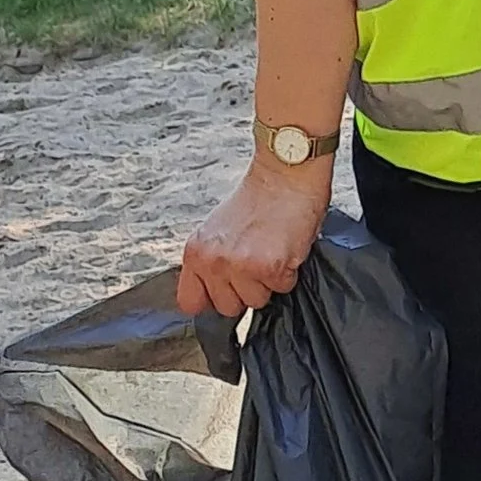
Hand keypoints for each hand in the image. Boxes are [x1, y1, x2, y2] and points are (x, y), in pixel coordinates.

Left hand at [178, 154, 333, 318]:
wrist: (286, 172)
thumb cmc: (258, 197)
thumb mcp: (217, 229)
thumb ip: (210, 260)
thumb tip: (214, 291)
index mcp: (196, 251)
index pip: (190, 302)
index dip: (211, 299)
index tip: (224, 291)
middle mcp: (214, 262)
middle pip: (227, 307)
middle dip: (245, 290)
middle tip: (256, 261)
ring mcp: (242, 267)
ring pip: (256, 301)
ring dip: (269, 282)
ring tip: (272, 251)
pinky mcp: (272, 268)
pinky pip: (283, 288)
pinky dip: (289, 272)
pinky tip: (286, 248)